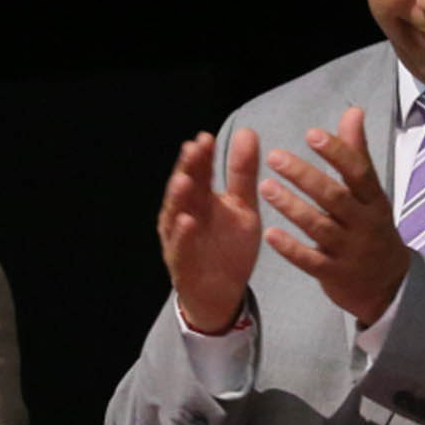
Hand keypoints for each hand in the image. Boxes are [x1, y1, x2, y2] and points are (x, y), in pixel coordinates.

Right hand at [157, 127, 265, 335]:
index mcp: (201, 198)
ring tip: (185, 181)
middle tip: (193, 149)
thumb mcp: (243, 208)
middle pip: (185, 187)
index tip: (207, 138)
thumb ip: (244, 174)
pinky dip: (182, 235)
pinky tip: (187, 222)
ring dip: (179, 198)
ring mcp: (180, 237)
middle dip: (188, 169)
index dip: (202, 156)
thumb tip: (248, 132)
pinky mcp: (182, 262)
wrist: (223, 292)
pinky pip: (180, 247)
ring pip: (176, 214)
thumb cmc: (229, 246)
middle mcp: (185, 213)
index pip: (200, 171)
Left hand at [262, 106, 410, 328]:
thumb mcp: (371, 193)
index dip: (336, 152)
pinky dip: (291, 248)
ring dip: (292, 207)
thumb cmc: (372, 228)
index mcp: (373, 201)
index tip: (311, 134)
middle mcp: (364, 224)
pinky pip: (310, 261)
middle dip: (305, 176)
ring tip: (265, 187)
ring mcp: (350, 251)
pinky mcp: (334, 274)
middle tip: (275, 156)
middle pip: (335, 197)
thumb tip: (353, 111)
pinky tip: (270, 234)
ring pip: (319, 227)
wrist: (388, 286)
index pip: (358, 172)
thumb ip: (357, 153)